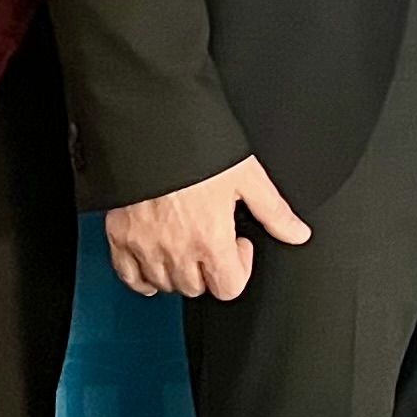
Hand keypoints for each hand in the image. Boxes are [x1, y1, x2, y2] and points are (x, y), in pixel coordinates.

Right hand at [107, 155, 308, 301]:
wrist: (149, 128)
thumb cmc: (195, 148)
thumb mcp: (245, 175)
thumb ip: (273, 211)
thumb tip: (297, 233)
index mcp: (210, 239)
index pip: (229, 287)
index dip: (239, 267)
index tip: (236, 244)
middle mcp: (176, 250)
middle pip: (197, 288)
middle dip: (209, 269)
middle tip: (211, 239)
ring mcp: (145, 246)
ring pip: (166, 285)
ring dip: (179, 272)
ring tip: (186, 244)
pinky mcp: (120, 237)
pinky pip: (129, 277)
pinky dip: (143, 276)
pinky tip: (154, 261)